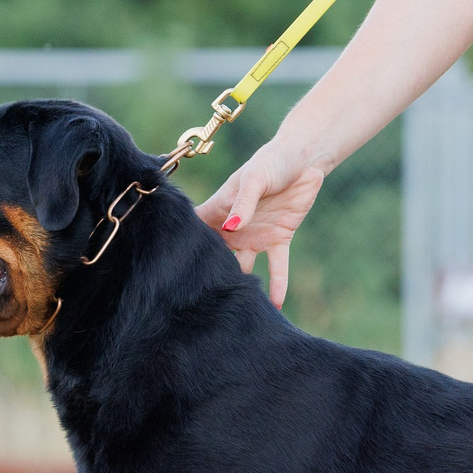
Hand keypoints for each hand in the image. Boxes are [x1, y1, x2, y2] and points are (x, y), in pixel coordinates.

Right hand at [194, 138, 328, 307]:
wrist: (305, 161)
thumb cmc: (272, 161)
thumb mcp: (254, 179)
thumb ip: (243, 204)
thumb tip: (230, 229)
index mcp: (219, 210)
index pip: (194, 231)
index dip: (181, 248)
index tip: (167, 271)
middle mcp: (233, 228)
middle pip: (214, 256)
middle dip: (207, 277)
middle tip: (197, 303)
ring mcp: (255, 236)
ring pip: (243, 268)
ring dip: (240, 286)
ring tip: (232, 311)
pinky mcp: (279, 239)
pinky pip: (276, 267)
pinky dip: (277, 285)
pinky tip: (275, 306)